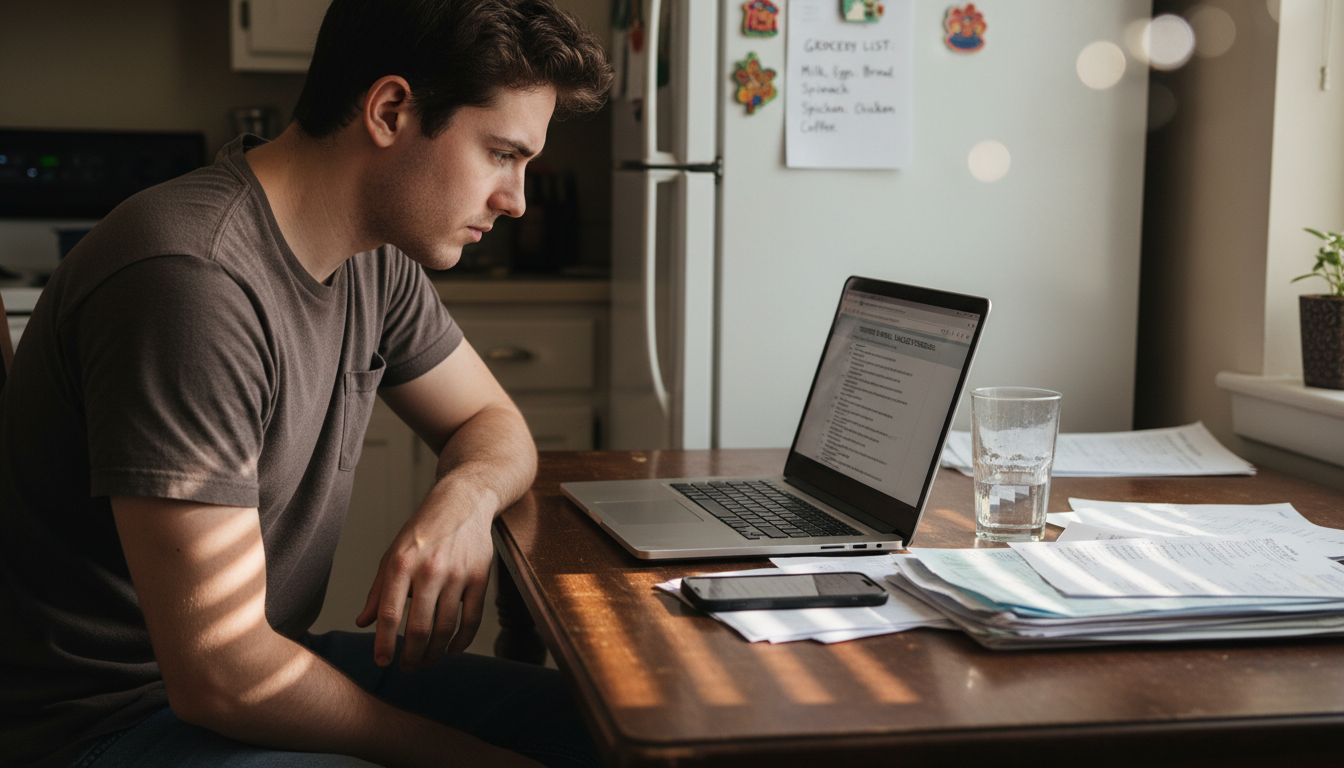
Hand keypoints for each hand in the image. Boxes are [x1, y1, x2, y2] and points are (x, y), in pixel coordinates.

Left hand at [356, 497, 494, 669]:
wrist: (462, 504)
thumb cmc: (422, 532)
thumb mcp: (392, 555)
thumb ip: (377, 590)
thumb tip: (363, 623)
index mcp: (401, 564)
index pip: (388, 613)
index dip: (384, 643)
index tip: (382, 662)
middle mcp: (429, 570)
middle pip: (418, 627)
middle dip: (411, 655)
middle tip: (407, 667)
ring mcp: (457, 574)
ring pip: (445, 628)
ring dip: (435, 652)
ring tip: (426, 661)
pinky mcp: (479, 577)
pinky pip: (471, 619)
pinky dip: (462, 641)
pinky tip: (452, 649)